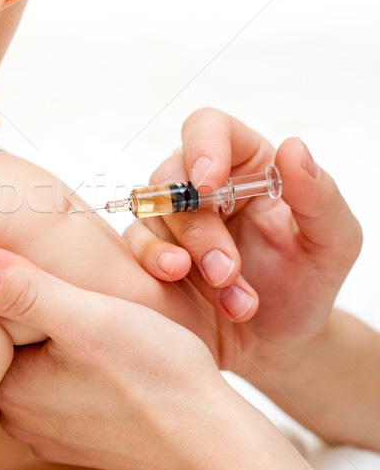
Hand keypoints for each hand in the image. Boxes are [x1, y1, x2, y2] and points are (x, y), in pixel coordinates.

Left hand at [0, 248, 330, 469]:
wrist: (209, 436)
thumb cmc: (157, 376)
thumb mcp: (88, 317)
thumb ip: (25, 291)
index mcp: (12, 391)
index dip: (8, 289)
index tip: (32, 267)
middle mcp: (23, 417)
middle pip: (12, 345)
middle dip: (32, 313)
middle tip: (65, 288)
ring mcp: (51, 428)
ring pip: (38, 363)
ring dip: (55, 337)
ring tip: (84, 313)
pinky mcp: (78, 431)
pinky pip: (61, 385)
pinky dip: (74, 362)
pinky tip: (100, 350)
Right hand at [124, 108, 361, 375]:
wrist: (276, 341)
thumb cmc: (305, 284)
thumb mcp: (333, 242)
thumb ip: (319, 196)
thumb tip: (293, 148)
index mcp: (248, 165)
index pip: (210, 128)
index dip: (203, 146)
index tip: (208, 183)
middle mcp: (204, 186)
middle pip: (174, 176)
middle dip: (198, 228)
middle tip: (226, 271)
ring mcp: (175, 219)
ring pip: (152, 213)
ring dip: (181, 256)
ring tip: (229, 298)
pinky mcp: (154, 249)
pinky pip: (135, 245)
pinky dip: (159, 270)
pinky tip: (193, 298)